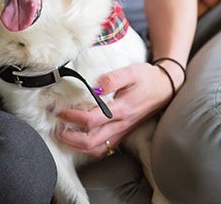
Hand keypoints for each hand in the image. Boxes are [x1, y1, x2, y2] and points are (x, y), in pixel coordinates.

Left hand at [55, 63, 176, 157]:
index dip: (71, 117)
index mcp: (121, 110)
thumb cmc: (147, 78)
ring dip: (77, 146)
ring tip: (63, 135)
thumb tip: (95, 85)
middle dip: (69, 137)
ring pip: (97, 149)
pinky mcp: (123, 133)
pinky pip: (104, 148)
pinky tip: (79, 140)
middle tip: (55, 128)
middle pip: (91, 142)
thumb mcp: (131, 72)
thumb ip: (112, 78)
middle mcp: (121, 125)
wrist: (166, 88)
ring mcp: (122, 132)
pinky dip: (88, 148)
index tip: (58, 110)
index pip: (91, 120)